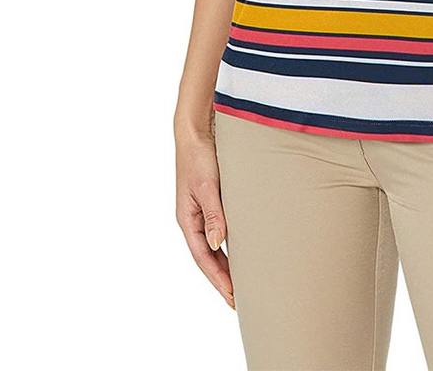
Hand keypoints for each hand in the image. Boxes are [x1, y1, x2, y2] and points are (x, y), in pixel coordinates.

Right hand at [175, 123, 234, 307]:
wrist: (197, 131)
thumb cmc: (199, 155)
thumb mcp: (207, 184)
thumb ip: (214, 213)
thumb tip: (216, 244)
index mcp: (188, 219)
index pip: (204, 258)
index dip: (219, 279)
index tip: (233, 298)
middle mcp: (194, 219)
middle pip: (209, 257)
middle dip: (224, 279)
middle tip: (241, 300)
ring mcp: (203, 211)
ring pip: (215, 245)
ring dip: (228, 263)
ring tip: (245, 282)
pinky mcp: (213, 201)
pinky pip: (222, 229)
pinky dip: (231, 244)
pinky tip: (245, 250)